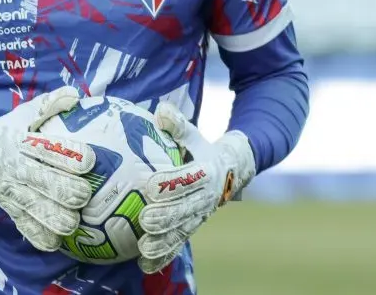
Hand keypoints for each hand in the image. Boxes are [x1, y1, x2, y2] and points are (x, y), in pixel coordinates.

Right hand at [0, 86, 94, 251]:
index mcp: (23, 142)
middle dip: (72, 192)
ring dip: (60, 219)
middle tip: (84, 195)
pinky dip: (41, 236)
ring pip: (39, 210)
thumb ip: (49, 105)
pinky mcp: (7, 207)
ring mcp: (11, 190)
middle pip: (49, 184)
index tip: (91, 160)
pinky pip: (25, 226)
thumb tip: (76, 94)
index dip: (74, 156)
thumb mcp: (22, 115)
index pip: (50, 149)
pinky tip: (56, 239)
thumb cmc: (1, 131)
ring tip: (74, 221)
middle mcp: (18, 167)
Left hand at [136, 103, 255, 273]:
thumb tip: (162, 110)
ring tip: (144, 248)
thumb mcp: (194, 134)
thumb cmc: (202, 148)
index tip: (150, 185)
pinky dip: (164, 256)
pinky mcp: (192, 226)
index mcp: (205, 171)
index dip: (171, 183)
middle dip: (166, 216)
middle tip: (146, 220)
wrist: (231, 170)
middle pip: (185, 209)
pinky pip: (179, 243)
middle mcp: (204, 197)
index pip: (188, 178)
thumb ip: (178, 124)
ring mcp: (199, 215)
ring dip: (164, 241)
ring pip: (182, 230)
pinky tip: (145, 265)